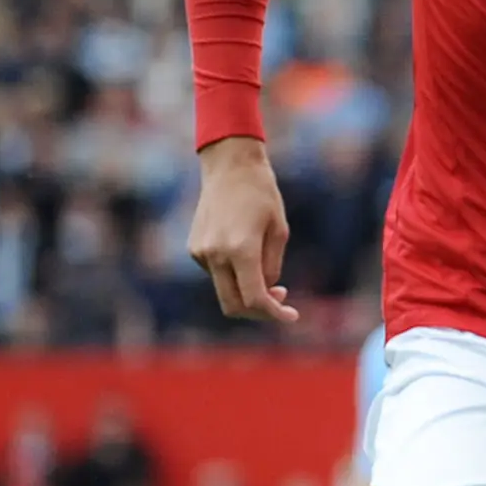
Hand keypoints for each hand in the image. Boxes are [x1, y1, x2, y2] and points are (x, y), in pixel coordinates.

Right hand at [188, 137, 297, 322]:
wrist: (230, 169)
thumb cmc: (262, 197)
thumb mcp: (279, 232)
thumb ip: (272, 267)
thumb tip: (266, 293)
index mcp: (240, 250)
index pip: (254, 298)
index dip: (274, 314)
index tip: (292, 317)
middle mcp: (215, 254)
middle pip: (233, 305)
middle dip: (258, 312)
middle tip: (281, 303)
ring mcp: (200, 252)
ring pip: (224, 291)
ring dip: (247, 293)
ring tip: (268, 276)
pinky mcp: (193, 249)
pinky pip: (217, 275)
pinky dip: (234, 277)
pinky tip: (245, 254)